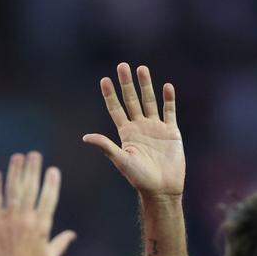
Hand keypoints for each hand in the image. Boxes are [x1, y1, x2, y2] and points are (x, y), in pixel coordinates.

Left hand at [0, 152, 75, 255]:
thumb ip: (61, 242)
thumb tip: (72, 235)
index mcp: (42, 226)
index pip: (49, 198)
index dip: (51, 182)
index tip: (53, 170)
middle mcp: (26, 219)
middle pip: (31, 188)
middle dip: (33, 169)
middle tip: (34, 154)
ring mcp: (9, 220)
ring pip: (13, 190)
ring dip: (15, 171)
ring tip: (18, 157)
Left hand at [83, 63, 183, 198]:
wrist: (162, 189)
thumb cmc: (140, 179)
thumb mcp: (122, 160)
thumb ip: (106, 146)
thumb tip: (85, 137)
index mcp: (126, 133)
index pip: (116, 109)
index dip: (110, 95)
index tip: (104, 80)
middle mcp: (140, 127)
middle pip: (132, 100)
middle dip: (127, 84)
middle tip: (122, 66)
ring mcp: (156, 128)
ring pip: (150, 102)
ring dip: (146, 85)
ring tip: (142, 68)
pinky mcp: (171, 132)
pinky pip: (169, 112)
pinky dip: (168, 99)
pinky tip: (166, 86)